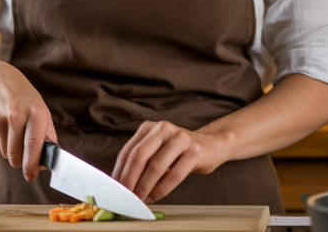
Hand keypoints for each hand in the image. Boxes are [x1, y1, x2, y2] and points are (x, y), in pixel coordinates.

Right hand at [0, 62, 57, 182]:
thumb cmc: (26, 100)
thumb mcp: (42, 111)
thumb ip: (47, 136)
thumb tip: (47, 161)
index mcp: (35, 113)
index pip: (33, 144)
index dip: (32, 164)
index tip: (31, 176)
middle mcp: (16, 115)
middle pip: (16, 154)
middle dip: (21, 164)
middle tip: (26, 162)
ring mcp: (0, 119)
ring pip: (6, 153)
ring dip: (12, 153)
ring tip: (16, 136)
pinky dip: (2, 145)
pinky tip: (5, 129)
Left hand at [111, 121, 226, 203]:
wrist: (212, 145)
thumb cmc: (180, 152)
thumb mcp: (158, 150)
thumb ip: (142, 161)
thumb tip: (121, 184)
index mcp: (150, 128)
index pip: (128, 152)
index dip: (119, 172)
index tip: (114, 190)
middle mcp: (163, 129)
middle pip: (139, 157)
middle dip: (129, 181)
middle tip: (125, 197)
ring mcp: (180, 138)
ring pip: (156, 167)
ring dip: (145, 187)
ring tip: (140, 200)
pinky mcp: (195, 151)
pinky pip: (174, 175)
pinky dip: (162, 189)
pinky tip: (155, 197)